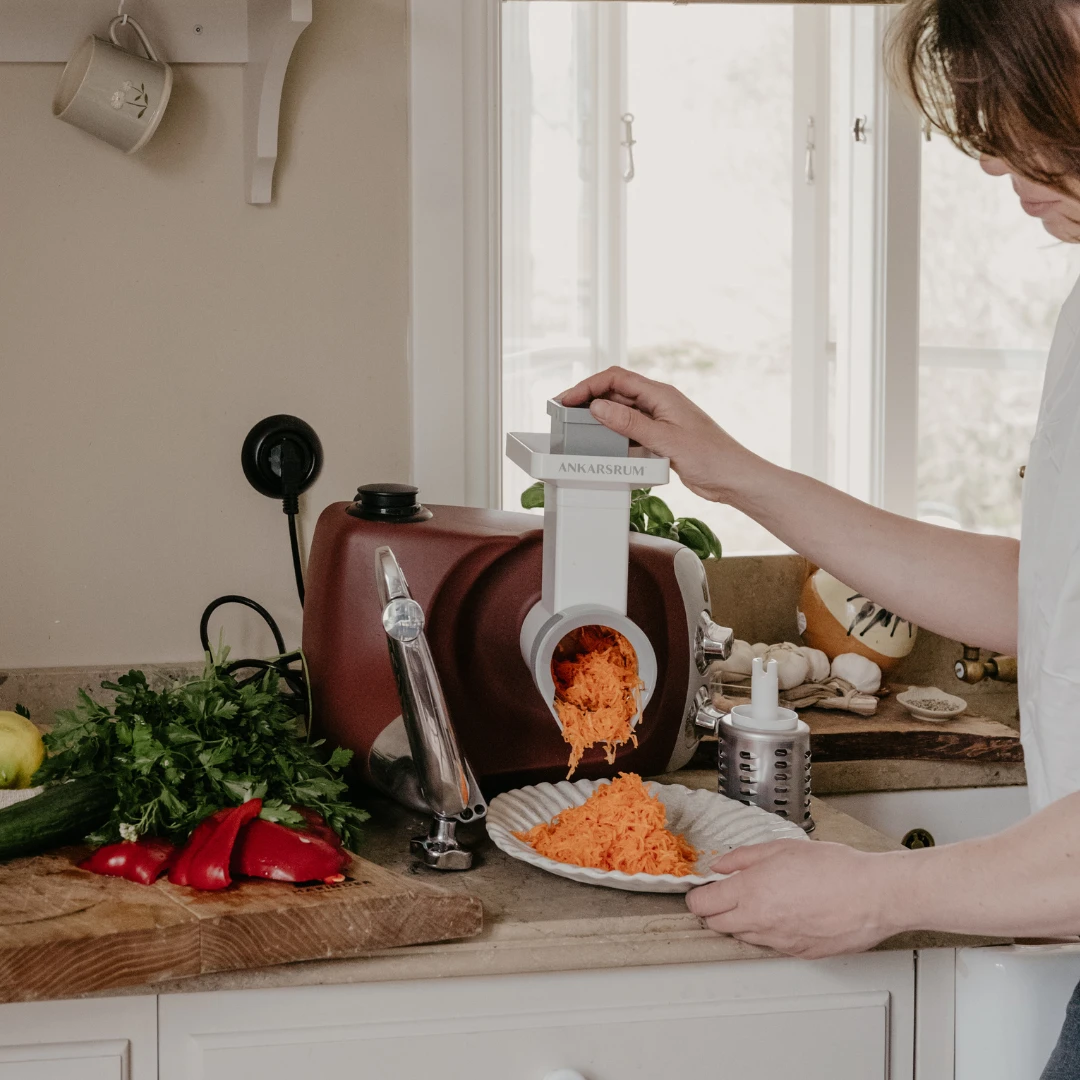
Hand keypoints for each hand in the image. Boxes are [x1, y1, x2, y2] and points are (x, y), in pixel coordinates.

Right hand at [559, 366, 757, 503]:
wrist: (733, 477)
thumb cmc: (711, 456)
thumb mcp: (665, 439)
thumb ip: (630, 423)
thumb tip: (598, 407)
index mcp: (661, 394)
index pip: (616, 379)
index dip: (588, 386)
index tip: (567, 399)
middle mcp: (658, 403)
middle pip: (615, 393)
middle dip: (588, 400)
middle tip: (564, 413)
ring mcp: (659, 421)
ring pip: (621, 413)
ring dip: (600, 419)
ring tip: (578, 429)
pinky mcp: (660, 439)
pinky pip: (630, 432)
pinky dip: (614, 436)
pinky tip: (603, 446)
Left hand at [685, 840, 909, 958]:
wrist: (873, 896)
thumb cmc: (835, 868)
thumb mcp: (782, 847)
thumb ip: (743, 857)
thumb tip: (721, 865)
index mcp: (751, 891)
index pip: (704, 904)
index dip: (697, 896)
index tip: (700, 891)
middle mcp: (760, 921)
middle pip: (717, 925)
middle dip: (714, 911)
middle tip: (724, 895)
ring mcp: (779, 941)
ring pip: (743, 938)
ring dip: (741, 923)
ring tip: (759, 902)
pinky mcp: (798, 953)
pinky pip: (770, 946)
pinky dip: (767, 933)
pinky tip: (782, 915)